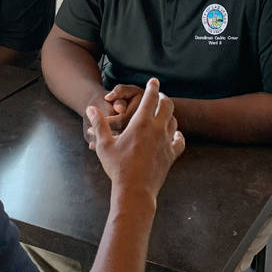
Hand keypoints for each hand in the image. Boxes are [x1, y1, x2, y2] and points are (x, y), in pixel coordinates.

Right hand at [88, 78, 185, 199]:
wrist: (135, 190)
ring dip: (169, 115)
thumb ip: (99, 124)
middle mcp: (157, 129)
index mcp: (141, 123)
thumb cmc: (117, 167)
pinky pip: (180, 141)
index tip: (153, 81)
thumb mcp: (104, 144)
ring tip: (163, 115)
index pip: (151, 98)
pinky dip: (178, 135)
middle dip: (163, 98)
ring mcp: (166, 142)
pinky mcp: (171, 155)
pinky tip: (175, 135)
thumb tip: (91, 108)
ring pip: (174, 121)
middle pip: (167, 105)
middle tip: (158, 97)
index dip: (152, 87)